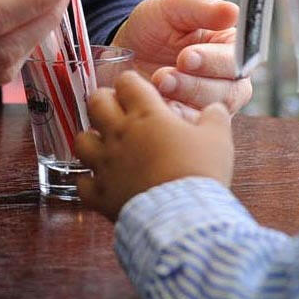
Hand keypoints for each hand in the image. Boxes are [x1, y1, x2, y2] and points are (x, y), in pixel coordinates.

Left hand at [75, 70, 233, 219]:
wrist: (184, 217)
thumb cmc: (199, 173)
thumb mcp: (218, 139)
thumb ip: (215, 117)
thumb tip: (216, 108)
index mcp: (146, 114)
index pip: (126, 82)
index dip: (131, 83)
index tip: (139, 91)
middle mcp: (120, 133)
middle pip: (96, 102)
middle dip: (104, 102)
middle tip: (117, 111)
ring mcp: (106, 164)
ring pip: (81, 139)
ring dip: (91, 139)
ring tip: (104, 145)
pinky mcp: (101, 194)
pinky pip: (81, 182)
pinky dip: (88, 181)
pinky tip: (99, 181)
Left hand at [112, 0, 251, 115]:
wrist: (128, 48)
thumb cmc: (156, 24)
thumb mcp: (174, 7)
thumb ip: (203, 8)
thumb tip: (233, 11)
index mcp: (231, 48)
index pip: (237, 60)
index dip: (213, 61)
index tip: (185, 57)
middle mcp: (229, 79)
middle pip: (228, 92)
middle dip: (193, 85)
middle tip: (163, 76)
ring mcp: (211, 103)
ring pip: (209, 113)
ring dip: (182, 102)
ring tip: (156, 86)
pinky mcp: (192, 121)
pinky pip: (190, 128)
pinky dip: (174, 120)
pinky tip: (158, 107)